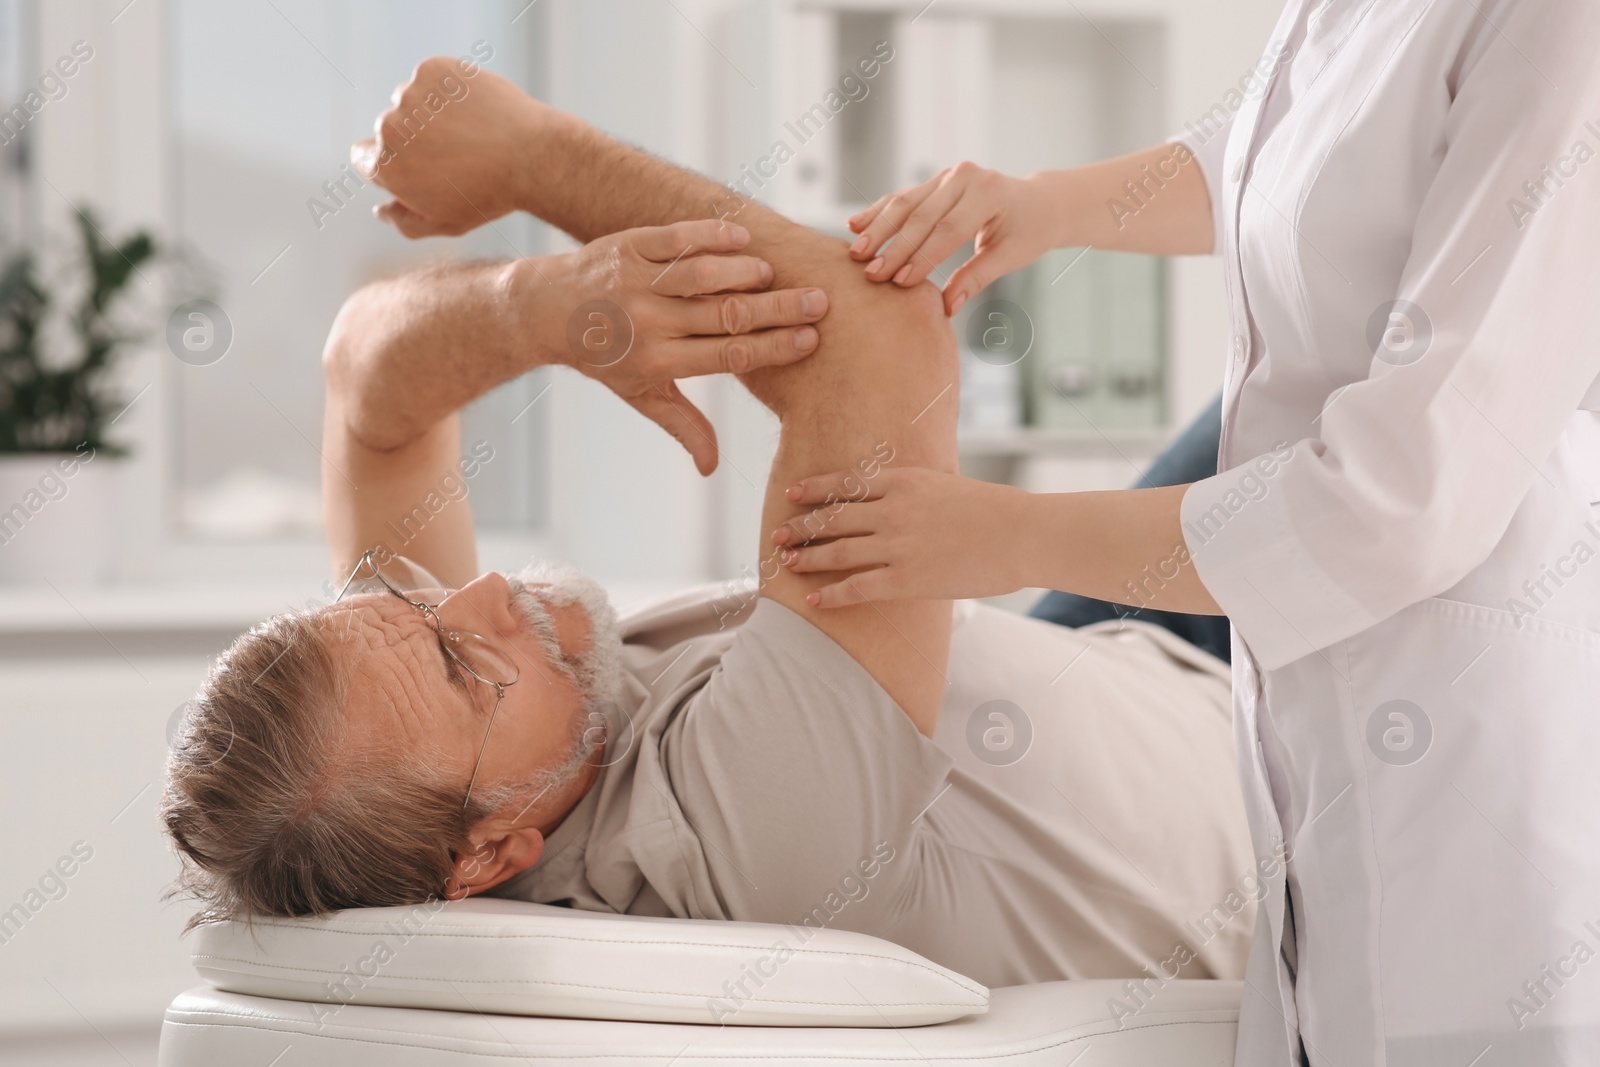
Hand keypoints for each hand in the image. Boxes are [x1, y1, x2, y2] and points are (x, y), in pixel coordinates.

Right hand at [351, 57, 561, 236]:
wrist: (531, 156)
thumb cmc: (489, 195)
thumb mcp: (445, 222)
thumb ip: (405, 221)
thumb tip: (381, 210)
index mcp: (384, 166)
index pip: (363, 157)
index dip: (391, 161)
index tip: (418, 163)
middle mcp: (388, 128)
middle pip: (389, 128)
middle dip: (414, 138)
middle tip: (457, 151)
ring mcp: (410, 95)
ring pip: (411, 101)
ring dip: (430, 111)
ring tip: (471, 131)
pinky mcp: (432, 69)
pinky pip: (432, 77)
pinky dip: (448, 88)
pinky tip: (476, 109)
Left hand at [545, 219, 828, 474]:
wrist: (547, 310)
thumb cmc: (604, 356)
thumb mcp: (640, 394)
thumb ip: (682, 424)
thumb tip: (712, 468)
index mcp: (658, 362)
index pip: (729, 356)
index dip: (775, 348)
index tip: (811, 339)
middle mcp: (648, 322)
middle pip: (726, 315)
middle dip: (779, 310)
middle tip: (819, 302)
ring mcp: (636, 281)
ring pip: (703, 275)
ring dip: (745, 272)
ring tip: (773, 275)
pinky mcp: (628, 246)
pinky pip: (676, 238)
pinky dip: (712, 235)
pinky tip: (742, 238)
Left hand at [769, 467, 1029, 606]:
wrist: (1021, 534)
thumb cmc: (993, 511)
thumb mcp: (946, 486)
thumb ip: (914, 492)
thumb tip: (892, 499)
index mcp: (904, 482)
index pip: (845, 483)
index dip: (814, 489)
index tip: (792, 493)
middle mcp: (893, 510)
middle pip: (833, 518)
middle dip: (800, 526)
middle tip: (777, 533)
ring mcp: (898, 545)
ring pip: (838, 551)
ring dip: (807, 556)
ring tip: (787, 561)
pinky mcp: (907, 579)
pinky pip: (858, 588)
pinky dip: (831, 594)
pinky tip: (813, 600)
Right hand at [847, 163, 1056, 316]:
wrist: (1037, 203)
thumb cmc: (1027, 232)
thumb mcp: (1010, 256)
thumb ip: (976, 278)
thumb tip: (947, 308)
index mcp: (988, 193)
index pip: (948, 230)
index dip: (922, 257)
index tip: (898, 282)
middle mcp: (965, 177)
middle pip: (921, 215)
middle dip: (893, 247)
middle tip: (870, 273)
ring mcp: (947, 175)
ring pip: (905, 203)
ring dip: (878, 228)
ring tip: (855, 251)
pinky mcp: (935, 181)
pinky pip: (903, 197)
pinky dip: (878, 212)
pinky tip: (855, 225)